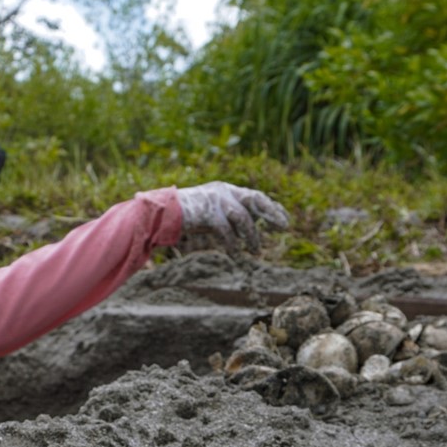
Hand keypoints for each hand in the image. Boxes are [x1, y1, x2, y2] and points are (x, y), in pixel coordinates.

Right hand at [175, 182, 289, 252]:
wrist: (160, 213)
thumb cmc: (184, 216)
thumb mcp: (210, 212)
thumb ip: (227, 216)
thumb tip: (248, 230)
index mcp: (226, 190)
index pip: (255, 196)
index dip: (272, 208)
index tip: (284, 219)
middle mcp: (224, 191)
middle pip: (255, 199)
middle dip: (272, 213)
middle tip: (285, 227)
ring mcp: (216, 201)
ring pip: (243, 219)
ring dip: (252, 237)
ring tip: (256, 251)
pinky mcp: (208, 214)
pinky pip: (227, 232)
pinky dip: (233, 245)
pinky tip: (236, 256)